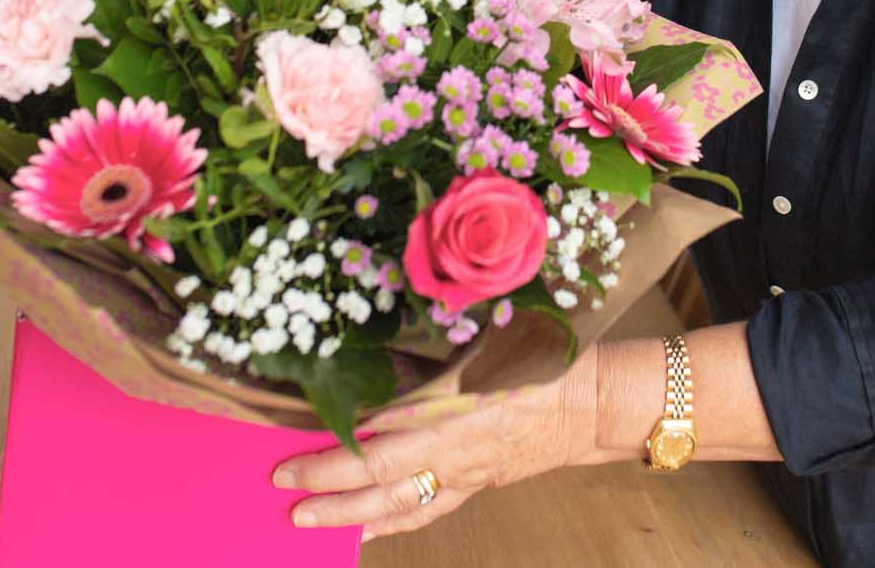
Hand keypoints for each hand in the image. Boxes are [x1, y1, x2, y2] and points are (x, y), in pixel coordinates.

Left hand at [271, 344, 599, 540]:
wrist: (592, 400)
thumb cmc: (542, 358)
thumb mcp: (483, 343)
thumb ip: (427, 360)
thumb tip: (373, 365)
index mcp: (455, 408)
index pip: (382, 435)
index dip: (336, 447)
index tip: (295, 448)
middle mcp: (454, 448)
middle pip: (381, 477)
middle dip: (328, 486)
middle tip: (282, 487)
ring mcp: (465, 473)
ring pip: (399, 503)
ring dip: (350, 514)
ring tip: (306, 520)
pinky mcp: (475, 484)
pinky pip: (427, 511)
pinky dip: (391, 524)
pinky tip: (363, 531)